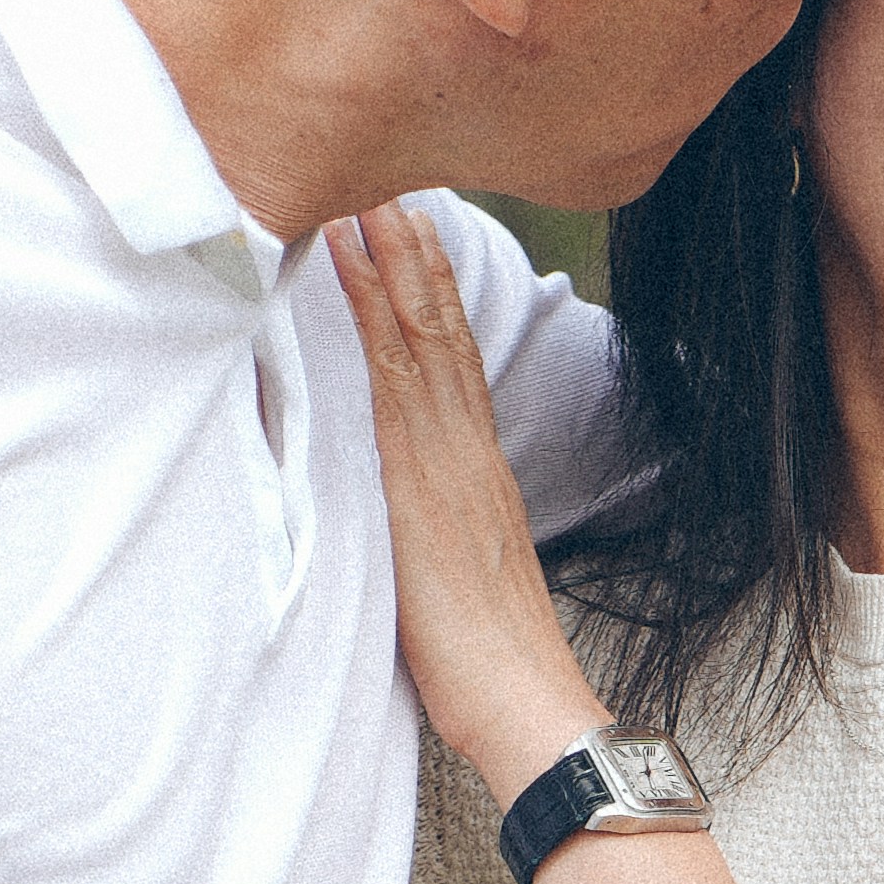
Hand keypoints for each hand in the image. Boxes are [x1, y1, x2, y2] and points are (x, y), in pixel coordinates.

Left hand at [332, 205, 614, 780]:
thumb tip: (409, 531)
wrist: (526, 705)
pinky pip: (395, 373)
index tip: (414, 235)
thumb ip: (435, 541)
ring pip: (422, 335)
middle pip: (442, 331)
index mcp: (477, 474)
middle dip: (417, 253)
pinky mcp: (419, 478)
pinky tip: (357, 264)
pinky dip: (376, 310)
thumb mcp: (456, 587)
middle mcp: (469, 452)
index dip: (433, 296)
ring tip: (376, 192)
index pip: (452, 364)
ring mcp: (448, 459)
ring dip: (396, 259)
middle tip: (396, 178)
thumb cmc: (491, 669)